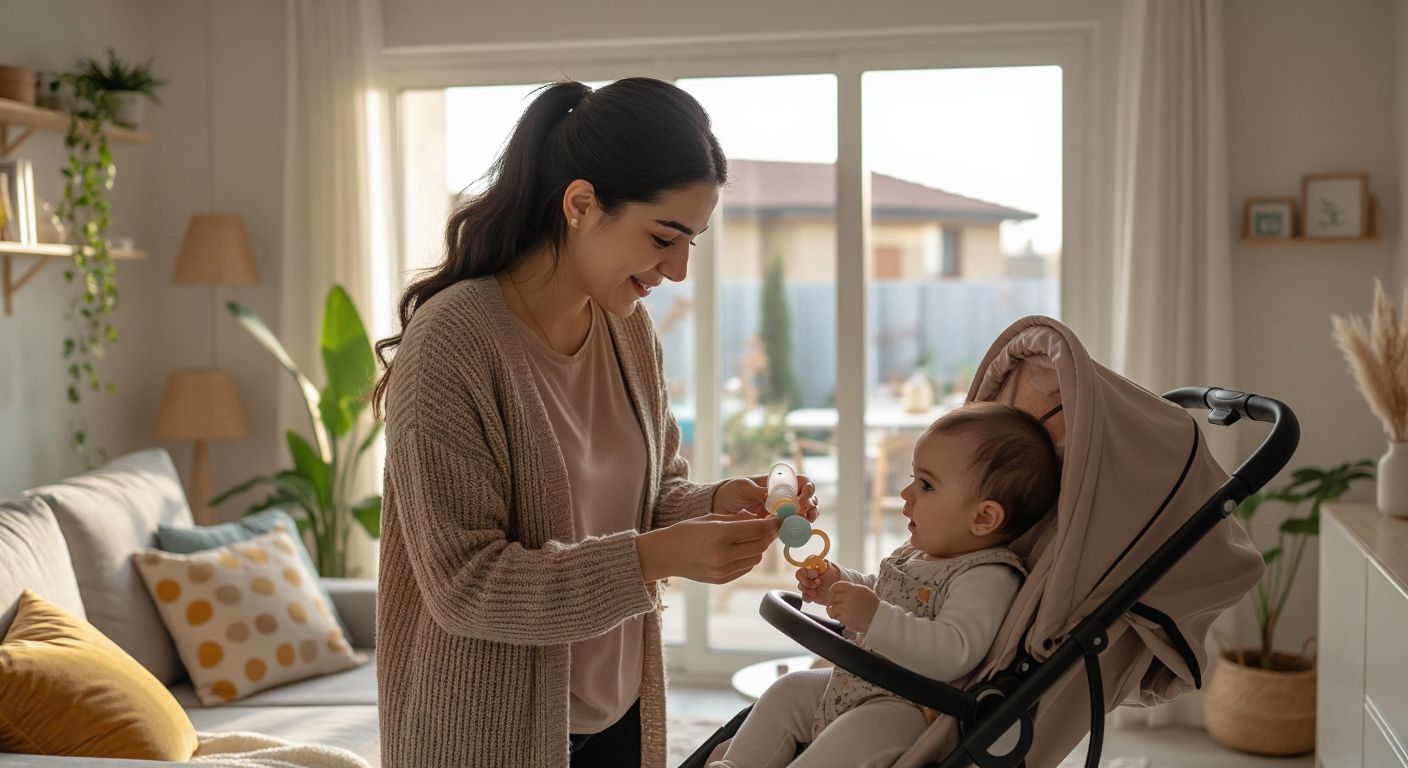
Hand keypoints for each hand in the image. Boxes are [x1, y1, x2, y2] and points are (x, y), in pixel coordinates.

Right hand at [636, 511, 781, 583]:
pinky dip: (749, 558)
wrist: (664, 555)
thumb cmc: (686, 531)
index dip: (773, 523)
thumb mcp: (711, 518)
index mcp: (720, 534)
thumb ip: (737, 519)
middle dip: (769, 535)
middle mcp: (723, 554)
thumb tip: (762, 520)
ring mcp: (723, 570)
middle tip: (772, 527)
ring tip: (754, 537)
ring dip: (759, 547)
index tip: (781, 518)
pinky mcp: (722, 580)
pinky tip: (742, 549)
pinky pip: (746, 567)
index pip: (757, 529)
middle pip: (760, 545)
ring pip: (756, 558)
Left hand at [712, 474, 819, 520]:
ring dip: (809, 516)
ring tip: (807, 521)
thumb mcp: (743, 487)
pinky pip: (790, 526)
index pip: (800, 482)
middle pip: (807, 498)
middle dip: (812, 504)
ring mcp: (779, 511)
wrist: (717, 507)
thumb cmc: (730, 492)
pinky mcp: (773, 525)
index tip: (803, 498)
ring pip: (802, 513)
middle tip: (809, 513)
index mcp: (776, 483)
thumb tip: (772, 498)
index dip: (807, 489)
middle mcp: (781, 497)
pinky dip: (797, 529)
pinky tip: (796, 531)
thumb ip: (758, 492)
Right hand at [795, 562, 841, 604]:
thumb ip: (828, 566)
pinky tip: (814, 597)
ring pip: (800, 585)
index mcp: (816, 567)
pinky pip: (803, 596)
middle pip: (799, 574)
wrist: (842, 592)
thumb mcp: (836, 570)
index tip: (816, 574)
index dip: (809, 570)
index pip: (806, 564)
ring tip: (816, 591)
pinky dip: (807, 597)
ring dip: (807, 589)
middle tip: (816, 584)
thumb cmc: (840, 579)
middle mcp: (811, 575)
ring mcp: (810, 585)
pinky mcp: (810, 594)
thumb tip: (824, 563)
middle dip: (806, 580)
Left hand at [826, 582, 880, 632]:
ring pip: (832, 608)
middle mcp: (850, 597)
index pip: (836, 586)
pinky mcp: (847, 619)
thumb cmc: (872, 606)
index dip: (831, 591)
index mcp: (855, 589)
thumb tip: (836, 592)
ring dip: (834, 612)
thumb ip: (851, 590)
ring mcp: (847, 608)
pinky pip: (837, 618)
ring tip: (841, 615)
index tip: (831, 597)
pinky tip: (848, 619)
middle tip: (836, 608)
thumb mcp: (864, 592)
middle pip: (833, 598)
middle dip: (833, 603)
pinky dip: (840, 619)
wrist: (880, 619)